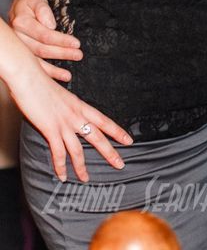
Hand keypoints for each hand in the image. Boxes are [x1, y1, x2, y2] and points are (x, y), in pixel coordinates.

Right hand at [7, 57, 131, 181]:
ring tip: (86, 179)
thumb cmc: (41, 83)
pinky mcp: (50, 129)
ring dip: (82, 167)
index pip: (105, 121)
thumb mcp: (62, 94)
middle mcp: (77, 115)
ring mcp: (64, 123)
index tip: (129, 141)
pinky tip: (62, 176)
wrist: (29, 77)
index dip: (118, 132)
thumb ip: (67, 106)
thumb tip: (68, 111)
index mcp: (81, 106)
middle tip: (120, 164)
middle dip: (110, 153)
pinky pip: (58, 153)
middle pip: (98, 138)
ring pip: (78, 150)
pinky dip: (60, 167)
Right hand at [9, 0, 79, 81]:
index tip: (76, 43)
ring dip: (53, 69)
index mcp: (22, 23)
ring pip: (36, 60)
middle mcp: (17, 37)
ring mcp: (18, 48)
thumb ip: (43, 10)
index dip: (61, 40)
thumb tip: (50, 24)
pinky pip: (33, 66)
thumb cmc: (30, 4)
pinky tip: (58, 77)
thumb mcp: (37, 0)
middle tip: (79, 55)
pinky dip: (46, 73)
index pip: (44, 34)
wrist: (19, 8)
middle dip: (62, 53)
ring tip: (68, 75)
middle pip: (41, 49)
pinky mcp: (21, 55)